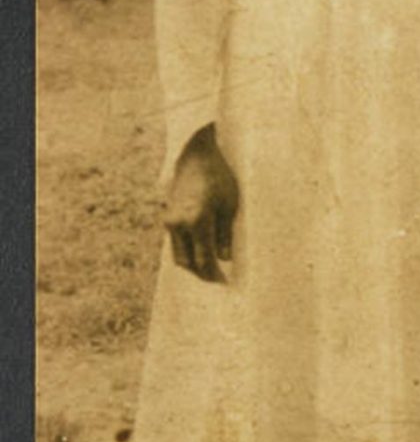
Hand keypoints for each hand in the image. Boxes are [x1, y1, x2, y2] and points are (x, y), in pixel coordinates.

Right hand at [163, 124, 239, 282]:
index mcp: (197, 221)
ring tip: (210, 271)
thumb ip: (225, 235)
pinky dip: (187, 251)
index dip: (214, 275)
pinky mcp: (168, 217)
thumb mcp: (229, 205)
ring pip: (178, 254)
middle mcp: (178, 224)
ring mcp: (170, 221)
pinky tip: (200, 254)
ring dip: (192, 265)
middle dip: (200, 275)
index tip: (225, 285)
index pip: (204, 259)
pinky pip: (176, 243)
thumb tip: (224, 259)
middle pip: (186, 262)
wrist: (195, 156)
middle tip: (217, 282)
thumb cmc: (218, 177)